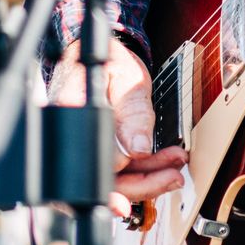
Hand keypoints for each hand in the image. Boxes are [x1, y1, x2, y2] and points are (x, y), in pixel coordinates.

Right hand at [48, 34, 186, 218]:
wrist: (105, 56)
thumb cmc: (110, 60)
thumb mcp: (127, 78)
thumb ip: (132, 113)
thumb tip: (137, 150)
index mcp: (72, 116)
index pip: (88, 163)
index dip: (115, 179)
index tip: (134, 188)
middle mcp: (71, 140)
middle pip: (101, 181)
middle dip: (140, 186)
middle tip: (171, 177)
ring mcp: (83, 149)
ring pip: (112, 181)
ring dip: (146, 180)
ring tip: (173, 169)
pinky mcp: (96, 152)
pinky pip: (117, 172)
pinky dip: (141, 172)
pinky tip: (162, 164)